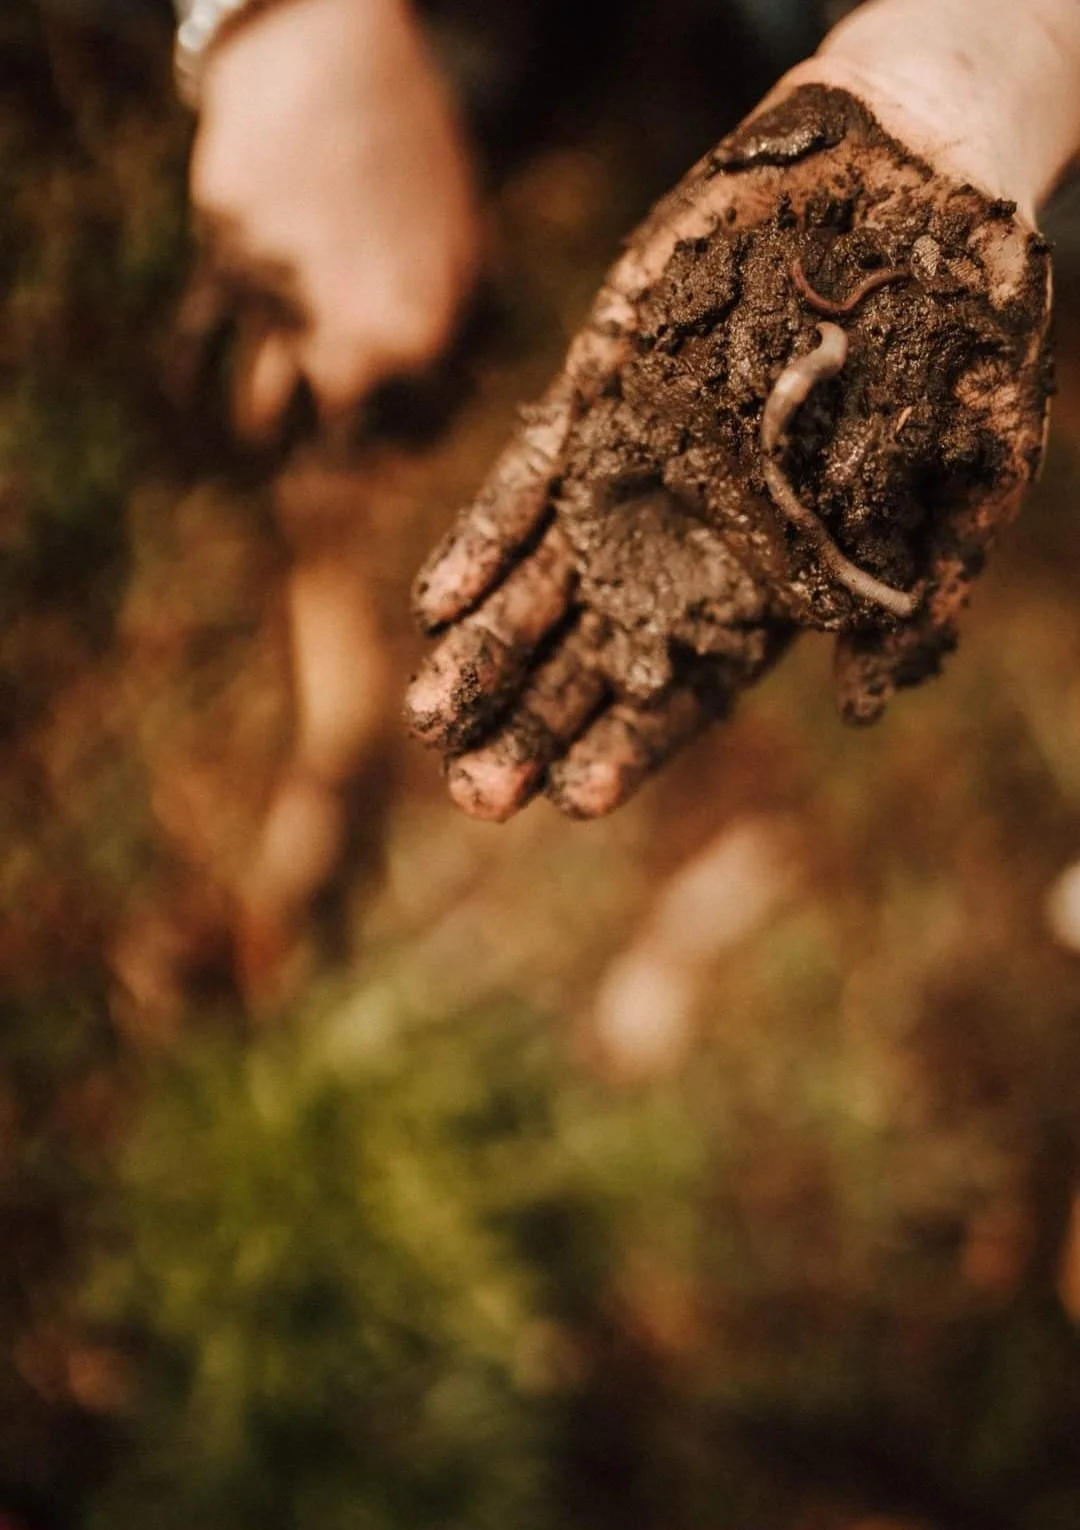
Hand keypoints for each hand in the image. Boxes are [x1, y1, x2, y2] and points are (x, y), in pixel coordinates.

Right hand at [188, 0, 478, 435]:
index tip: (391, 455)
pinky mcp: (222, 258)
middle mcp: (349, 330)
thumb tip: (451, 404)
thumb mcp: (468, 242)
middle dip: (339, 467)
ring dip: (274, 437)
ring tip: (275, 446)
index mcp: (424, 335)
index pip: (412, 438)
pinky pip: (203, 352)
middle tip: (332, 480)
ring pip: (267, 414)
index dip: (402, 453)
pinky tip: (203, 407)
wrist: (332, 51)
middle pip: (339, 443)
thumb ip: (463, 331)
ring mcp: (280, 299)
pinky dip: (200, 388)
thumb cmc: (413, 150)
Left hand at [405, 80, 1050, 820]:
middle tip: (474, 793)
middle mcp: (691, 544)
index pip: (689, 688)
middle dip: (535, 722)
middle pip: (598, 656)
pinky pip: (527, 481)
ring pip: (546, 582)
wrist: (904, 191)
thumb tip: (859, 702)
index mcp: (769, 584)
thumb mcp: (959, 479)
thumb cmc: (950, 342)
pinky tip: (435, 603)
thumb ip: (909, 598)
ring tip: (431, 719)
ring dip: (489, 649)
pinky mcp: (597, 401)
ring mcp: (636, 474)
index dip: (634, 744)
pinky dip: (485, 539)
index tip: (575, 798)